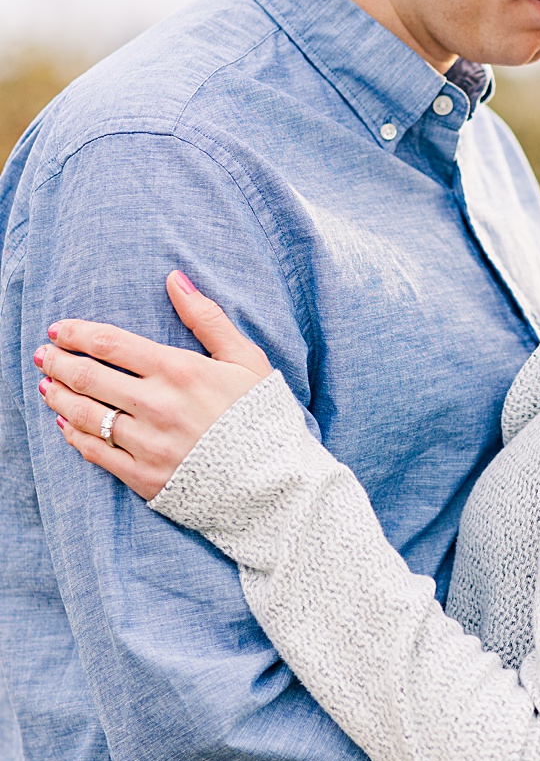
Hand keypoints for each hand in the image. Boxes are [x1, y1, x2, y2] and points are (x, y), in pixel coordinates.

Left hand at [33, 272, 271, 499]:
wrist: (274, 481)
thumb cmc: (261, 415)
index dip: (77, 333)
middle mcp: (156, 405)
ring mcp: (147, 443)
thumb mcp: (245, 358)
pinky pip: (96, 452)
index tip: (59, 329)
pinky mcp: (143, 476)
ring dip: (59, 396)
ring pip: (85, 414)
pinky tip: (65, 422)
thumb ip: (207, 318)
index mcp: (179, 370)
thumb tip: (174, 279)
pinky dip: (74, 434)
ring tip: (47, 385)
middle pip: (89, 377)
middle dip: (59, 362)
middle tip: (44, 354)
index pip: (111, 344)